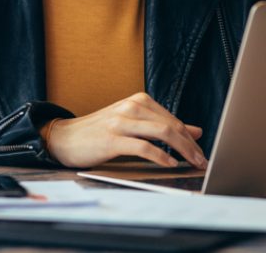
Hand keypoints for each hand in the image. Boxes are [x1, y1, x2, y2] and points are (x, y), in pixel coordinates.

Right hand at [44, 92, 207, 168]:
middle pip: (172, 126)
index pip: (174, 120)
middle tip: (202, 161)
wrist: (63, 137)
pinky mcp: (112, 139)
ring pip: (162, 133)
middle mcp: (132, 107)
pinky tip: (170, 164)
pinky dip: (160, 156)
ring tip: (192, 163)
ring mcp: (122, 121)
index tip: (201, 153)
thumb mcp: (134, 124)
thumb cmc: (100, 132)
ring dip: (182, 150)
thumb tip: (196, 131)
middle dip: (191, 145)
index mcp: (139, 101)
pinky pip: (143, 147)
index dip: (191, 138)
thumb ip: (162, 126)